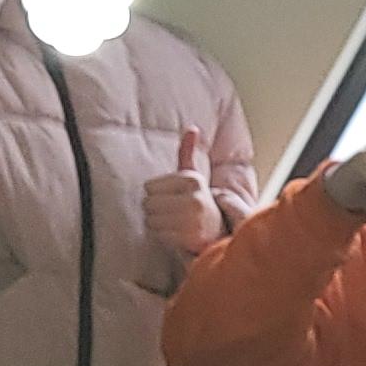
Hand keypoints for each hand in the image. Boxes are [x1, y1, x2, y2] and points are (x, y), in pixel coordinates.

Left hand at [144, 126, 223, 254]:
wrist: (217, 231)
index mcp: (192, 180)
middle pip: (147, 203)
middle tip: (172, 212)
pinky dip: (163, 237)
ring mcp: (193, 219)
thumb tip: (192, 128)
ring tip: (175, 223)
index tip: (173, 198)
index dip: (156, 194)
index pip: (148, 187)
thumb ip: (187, 152)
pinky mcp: (189, 238)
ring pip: (150, 220)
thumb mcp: (193, 177)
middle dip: (155, 210)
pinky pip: (158, 235)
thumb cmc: (197, 201)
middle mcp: (194, 198)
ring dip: (158, 224)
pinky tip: (177, 235)